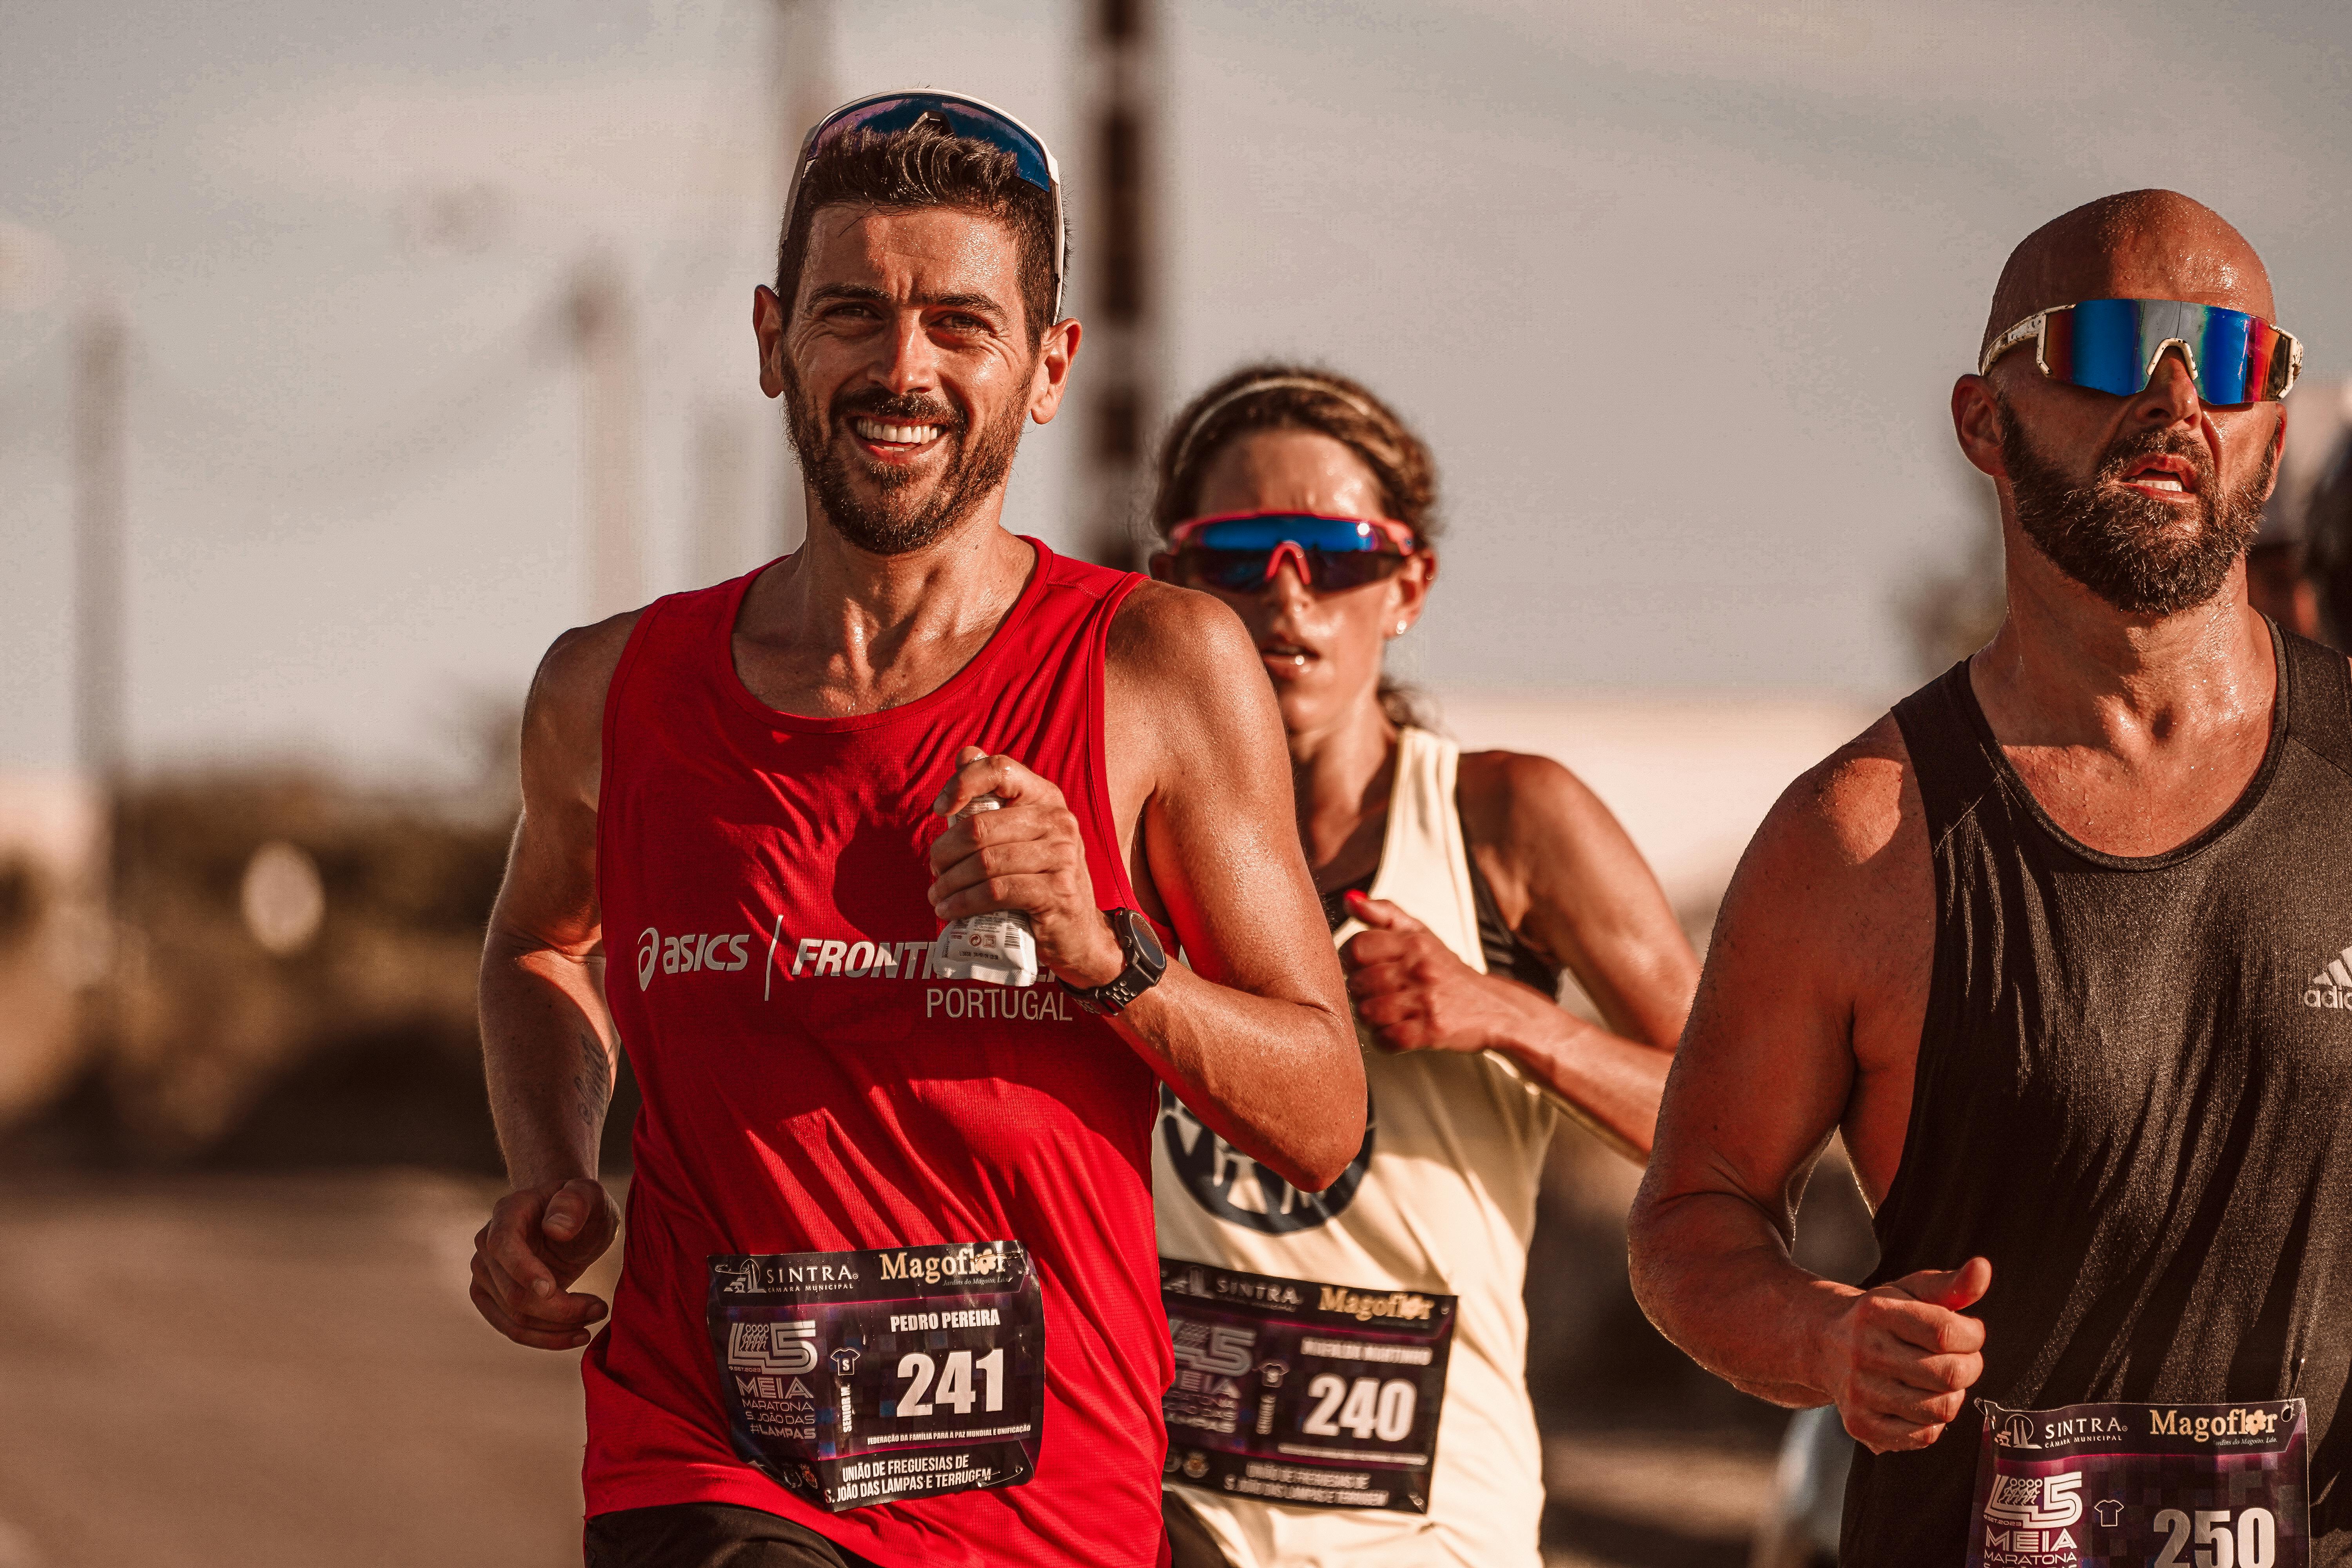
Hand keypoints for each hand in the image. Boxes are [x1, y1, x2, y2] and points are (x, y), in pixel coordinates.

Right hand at [470, 1177, 620, 1349]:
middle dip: (560, 1309)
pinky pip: (513, 1329)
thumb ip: (575, 1202)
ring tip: (595, 1319)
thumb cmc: (580, 1206)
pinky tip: (577, 1333)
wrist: (569, 1220)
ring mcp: (485, 1275)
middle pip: (514, 1293)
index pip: (503, 1246)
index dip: (524, 1271)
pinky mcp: (492, 1298)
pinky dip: (546, 1338)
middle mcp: (486, 1244)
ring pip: (514, 1319)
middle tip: (601, 1308)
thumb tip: (554, 1229)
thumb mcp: (590, 1194)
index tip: (554, 1289)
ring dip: (557, 1329)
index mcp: (507, 1213)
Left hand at [928, 746, 1123, 987]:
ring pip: (984, 862)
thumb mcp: (1022, 833)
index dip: (961, 783)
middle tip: (935, 870)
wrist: (1079, 932)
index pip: (999, 768)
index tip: (940, 809)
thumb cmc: (1039, 878)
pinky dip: (963, 902)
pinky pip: (996, 892)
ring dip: (949, 882)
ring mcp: (1062, 856)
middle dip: (944, 851)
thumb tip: (965, 754)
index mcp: (1046, 797)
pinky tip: (950, 910)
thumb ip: (994, 795)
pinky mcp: (1056, 892)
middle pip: (980, 827)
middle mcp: (1058, 820)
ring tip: (937, 895)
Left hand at [1340, 893, 1543, 1052]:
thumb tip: (1349, 900)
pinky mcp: (1433, 1031)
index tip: (1359, 968)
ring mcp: (1428, 1000)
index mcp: (1415, 942)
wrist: (1495, 1008)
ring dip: (1370, 1018)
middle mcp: (1421, 968)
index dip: (1349, 961)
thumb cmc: (1447, 971)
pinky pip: (1387, 1039)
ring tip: (1384, 1014)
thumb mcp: (1421, 934)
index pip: (1358, 947)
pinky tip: (1395, 1032)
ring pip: (1368, 1012)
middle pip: (1359, 983)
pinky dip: (1384, 1040)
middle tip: (1374, 995)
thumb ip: (1385, 914)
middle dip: (1360, 993)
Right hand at [1811, 1257, 1990, 1451]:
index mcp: (1876, 1312)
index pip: (1947, 1332)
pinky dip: (1934, 1422)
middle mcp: (1863, 1352)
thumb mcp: (1909, 1292)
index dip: (1973, 1335)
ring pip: (1941, 1409)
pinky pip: (1923, 1436)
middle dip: (1970, 1367)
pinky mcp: (1861, 1425)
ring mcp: (1860, 1392)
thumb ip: (1950, 1284)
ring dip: (1953, 1395)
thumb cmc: (1876, 1317)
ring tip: (1940, 1380)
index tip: (1970, 1332)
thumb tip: (1982, 1269)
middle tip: (1961, 1359)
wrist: (1823, 1342)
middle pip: (1949, 1374)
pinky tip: (1921, 1401)